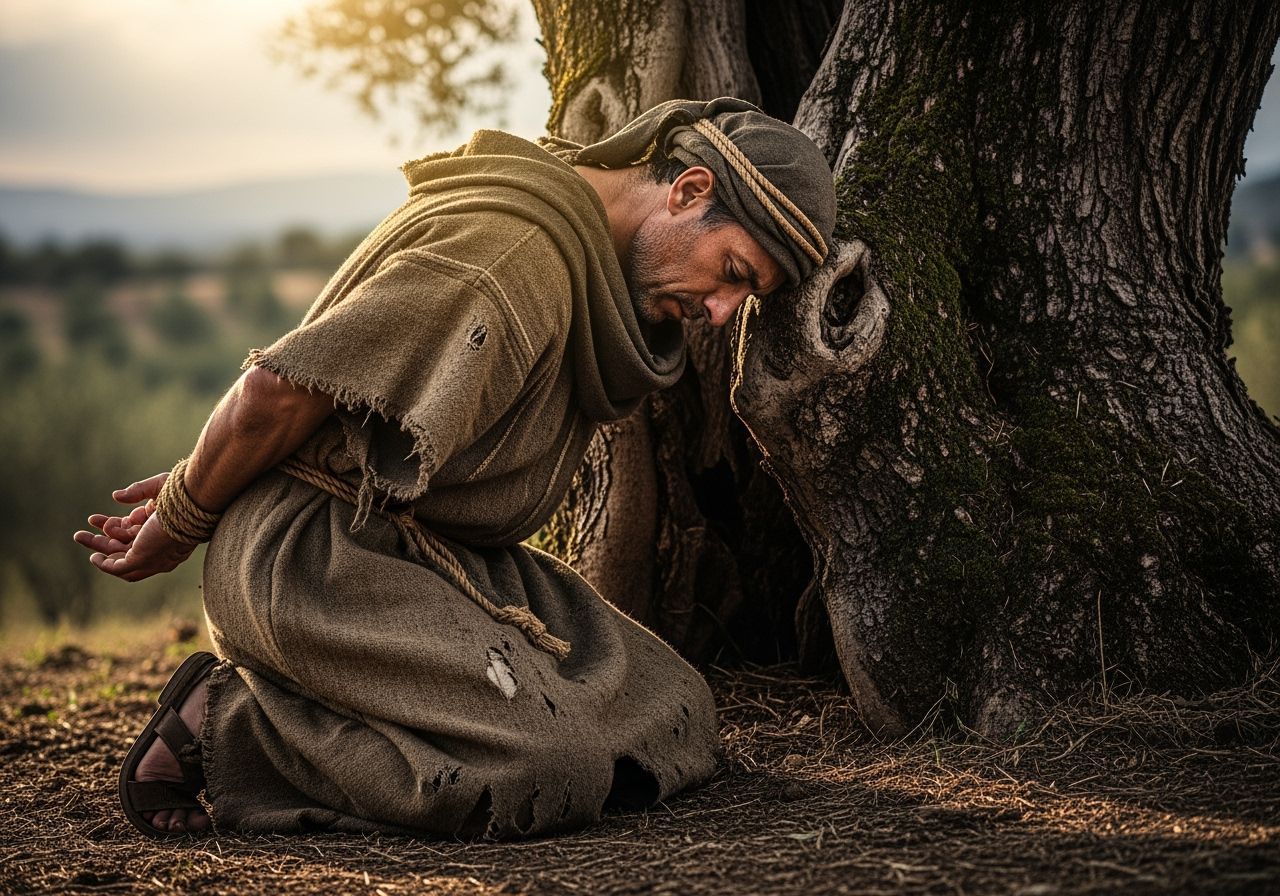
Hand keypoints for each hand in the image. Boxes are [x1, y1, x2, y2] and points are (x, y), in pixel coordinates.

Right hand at [73, 473, 196, 581]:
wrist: (192, 507)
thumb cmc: (183, 495)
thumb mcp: (158, 487)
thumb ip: (137, 490)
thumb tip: (116, 497)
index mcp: (162, 528)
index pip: (133, 532)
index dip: (114, 526)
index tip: (95, 519)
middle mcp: (157, 544)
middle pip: (125, 546)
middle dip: (102, 540)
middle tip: (81, 534)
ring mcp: (150, 554)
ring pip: (119, 556)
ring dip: (99, 547)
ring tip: (79, 536)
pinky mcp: (142, 559)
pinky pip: (119, 568)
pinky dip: (105, 564)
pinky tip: (94, 556)